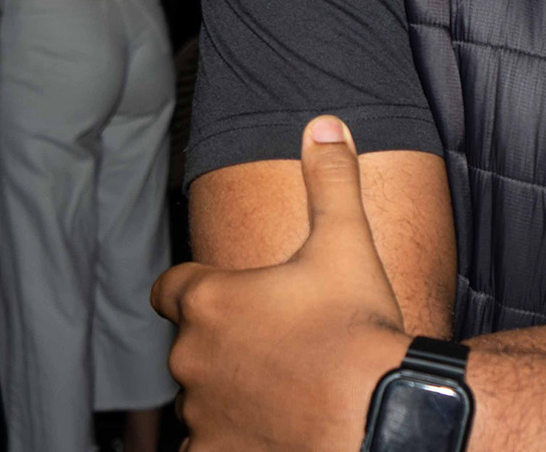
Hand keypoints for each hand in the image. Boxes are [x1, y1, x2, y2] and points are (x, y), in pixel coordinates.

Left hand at [152, 116, 407, 450]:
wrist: (375, 410)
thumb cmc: (356, 328)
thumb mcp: (347, 240)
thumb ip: (330, 179)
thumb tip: (324, 126)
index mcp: (212, 302)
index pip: (170, 288)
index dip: (189, 287)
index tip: (216, 291)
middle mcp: (193, 357)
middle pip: (191, 344)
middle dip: (223, 341)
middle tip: (276, 340)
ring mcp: (201, 413)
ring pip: (201, 397)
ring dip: (227, 391)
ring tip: (281, 385)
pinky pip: (202, 448)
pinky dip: (227, 438)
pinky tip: (264, 428)